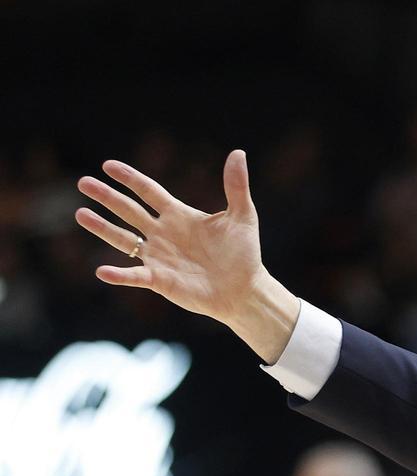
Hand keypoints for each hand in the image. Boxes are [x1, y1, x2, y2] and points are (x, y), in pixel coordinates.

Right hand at [75, 151, 298, 362]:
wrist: (245, 289)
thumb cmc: (245, 254)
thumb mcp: (243, 216)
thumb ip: (236, 186)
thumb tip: (238, 153)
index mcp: (179, 215)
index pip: (148, 192)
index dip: (129, 178)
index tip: (108, 165)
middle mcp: (163, 233)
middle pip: (129, 210)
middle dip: (107, 197)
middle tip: (83, 182)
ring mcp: (159, 257)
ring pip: (123, 239)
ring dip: (102, 228)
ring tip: (80, 214)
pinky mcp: (160, 280)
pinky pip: (134, 275)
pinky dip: (119, 274)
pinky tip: (101, 271)